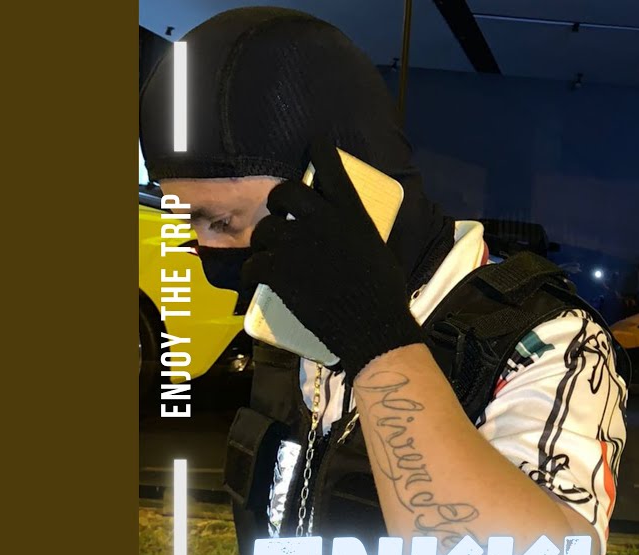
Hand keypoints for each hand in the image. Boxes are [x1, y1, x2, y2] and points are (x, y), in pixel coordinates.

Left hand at [241, 139, 424, 377]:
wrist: (373, 326)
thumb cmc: (385, 295)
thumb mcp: (377, 251)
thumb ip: (355, 234)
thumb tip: (348, 236)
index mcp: (351, 213)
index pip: (332, 169)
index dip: (320, 152)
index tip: (315, 143)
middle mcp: (322, 220)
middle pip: (285, 191)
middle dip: (277, 201)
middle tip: (279, 216)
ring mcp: (298, 243)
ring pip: (265, 229)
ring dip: (264, 242)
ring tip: (269, 257)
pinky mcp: (280, 269)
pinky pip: (254, 263)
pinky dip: (254, 272)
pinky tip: (257, 280)